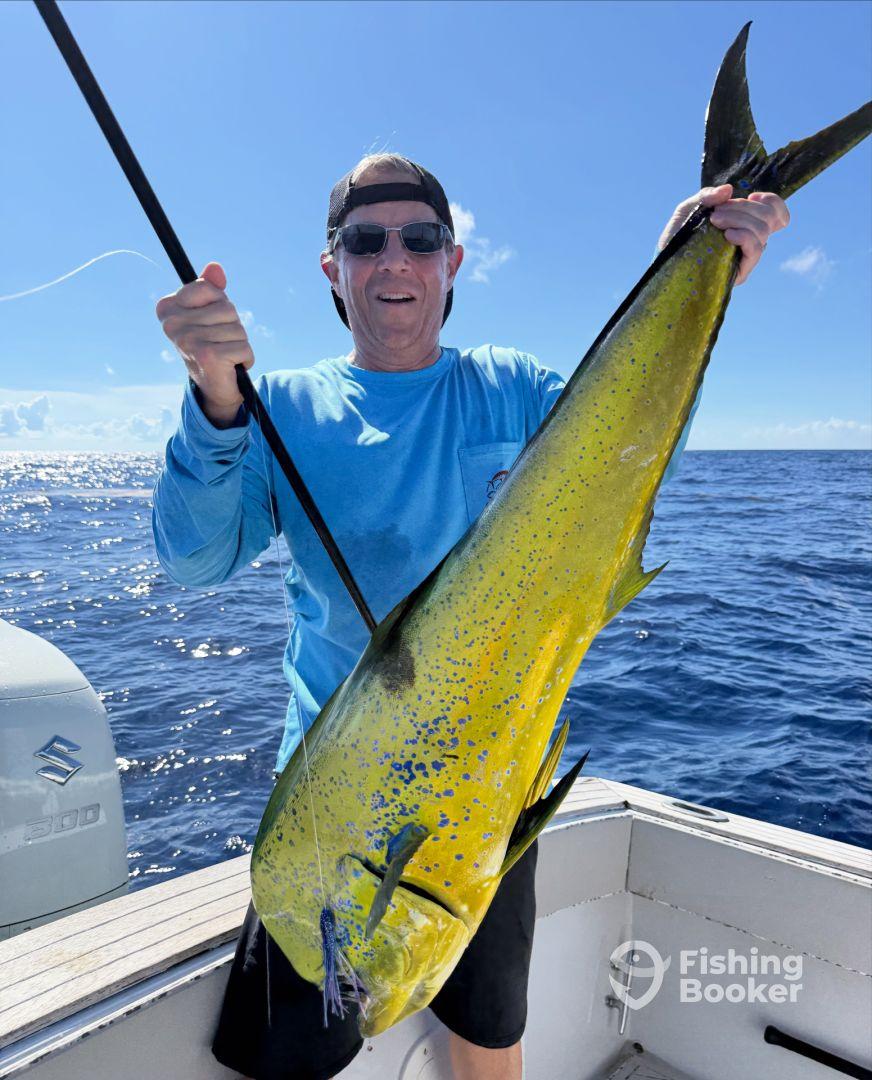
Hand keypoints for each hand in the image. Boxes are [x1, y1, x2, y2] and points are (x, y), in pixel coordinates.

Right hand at [155, 262, 253, 425]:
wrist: (214, 387)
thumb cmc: (211, 344)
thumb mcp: (210, 312)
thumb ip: (212, 288)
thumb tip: (215, 267)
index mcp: (167, 309)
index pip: (206, 286)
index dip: (219, 303)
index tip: (211, 321)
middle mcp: (172, 325)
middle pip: (226, 308)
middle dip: (233, 325)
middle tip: (220, 342)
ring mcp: (188, 341)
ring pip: (237, 328)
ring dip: (239, 342)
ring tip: (226, 354)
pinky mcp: (207, 357)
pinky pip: (244, 347)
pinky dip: (246, 358)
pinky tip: (231, 366)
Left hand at [658, 184, 789, 284]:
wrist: (665, 262)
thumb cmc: (678, 236)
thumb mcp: (689, 209)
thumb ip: (706, 196)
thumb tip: (728, 190)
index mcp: (745, 224)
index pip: (776, 213)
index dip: (772, 201)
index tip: (751, 196)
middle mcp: (751, 240)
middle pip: (768, 217)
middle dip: (743, 208)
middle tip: (716, 213)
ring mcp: (746, 256)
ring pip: (762, 230)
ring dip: (739, 219)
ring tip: (715, 222)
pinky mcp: (741, 272)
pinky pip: (756, 249)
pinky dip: (744, 236)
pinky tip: (727, 235)